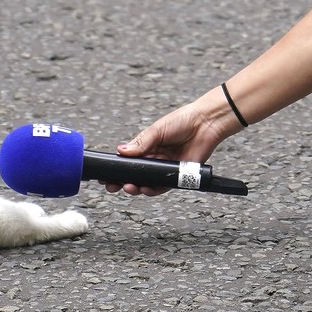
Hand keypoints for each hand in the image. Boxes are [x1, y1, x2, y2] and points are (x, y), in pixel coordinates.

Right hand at [109, 98, 227, 195]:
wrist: (205, 124)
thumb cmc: (183, 121)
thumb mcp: (157, 130)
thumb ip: (140, 143)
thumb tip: (120, 151)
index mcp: (148, 147)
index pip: (129, 162)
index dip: (117, 170)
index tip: (105, 176)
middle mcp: (155, 159)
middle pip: (136, 175)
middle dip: (122, 182)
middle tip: (112, 186)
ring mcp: (166, 168)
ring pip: (147, 183)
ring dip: (137, 188)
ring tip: (129, 187)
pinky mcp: (178, 175)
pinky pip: (163, 187)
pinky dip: (154, 190)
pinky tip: (146, 189)